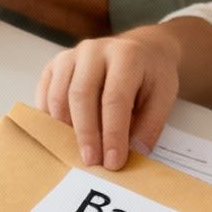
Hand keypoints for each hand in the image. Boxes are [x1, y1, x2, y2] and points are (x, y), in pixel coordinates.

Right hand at [36, 30, 181, 169]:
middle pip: (80, 95)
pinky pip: (45, 95)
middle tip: (91, 162)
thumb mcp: (165, 96)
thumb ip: (149, 125)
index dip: (113, 133)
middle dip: (85, 133)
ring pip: (58, 96)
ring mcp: (70, 56)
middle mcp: (94, 50)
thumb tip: (132, 153)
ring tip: (78, 152)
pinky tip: (63, 136)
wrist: (142, 49)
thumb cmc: (152, 75)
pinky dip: (50, 120)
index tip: (113, 162)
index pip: (114, 98)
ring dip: (65, 129)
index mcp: (126, 55)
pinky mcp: (55, 65)